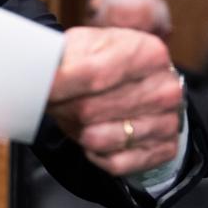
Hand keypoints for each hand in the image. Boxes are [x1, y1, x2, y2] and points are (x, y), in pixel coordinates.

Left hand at [47, 26, 183, 176]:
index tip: (38, 89)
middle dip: (63, 108)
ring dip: (76, 130)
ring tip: (76, 115)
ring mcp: (168, 121)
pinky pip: (114, 163)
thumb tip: (42, 74)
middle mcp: (165, 89)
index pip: (91, 75)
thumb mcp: (83, 44)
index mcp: (147, 53)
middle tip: (56, 100)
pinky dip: (95, 153)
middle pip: (89, 110)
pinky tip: (95, 133)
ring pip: (98, 139)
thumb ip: (64, 56)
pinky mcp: (164, 150)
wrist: (135, 83)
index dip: (58, 85)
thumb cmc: (104, 62)